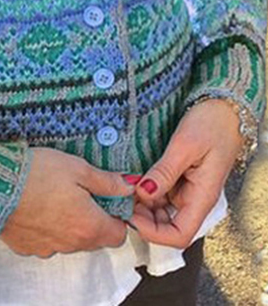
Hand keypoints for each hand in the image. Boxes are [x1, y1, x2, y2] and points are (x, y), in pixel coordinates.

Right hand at [0, 147, 135, 256]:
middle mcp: (71, 244)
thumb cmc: (38, 172)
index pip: (118, 234)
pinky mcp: (27, 247)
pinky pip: (46, 241)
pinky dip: (46, 228)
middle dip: (93, 219)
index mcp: (89, 225)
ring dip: (69, 224)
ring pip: (69, 241)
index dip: (116, 216)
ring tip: (55, 196)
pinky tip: (37, 206)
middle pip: (94, 239)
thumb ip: (106, 182)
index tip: (107, 199)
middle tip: (80, 192)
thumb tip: (128, 187)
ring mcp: (47, 248)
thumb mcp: (78, 168)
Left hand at [129, 98, 243, 247]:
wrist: (224, 108)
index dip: (153, 232)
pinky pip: (160, 193)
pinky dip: (145, 191)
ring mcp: (186, 189)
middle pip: (166, 226)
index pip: (179, 235)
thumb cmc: (212, 124)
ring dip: (141, 204)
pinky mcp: (179, 178)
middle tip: (120, 198)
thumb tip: (143, 193)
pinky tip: (132, 179)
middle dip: (142, 217)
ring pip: (160, 210)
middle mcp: (194, 198)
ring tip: (122, 186)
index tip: (130, 215)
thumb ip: (165, 171)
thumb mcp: (185, 146)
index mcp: (202, 197)